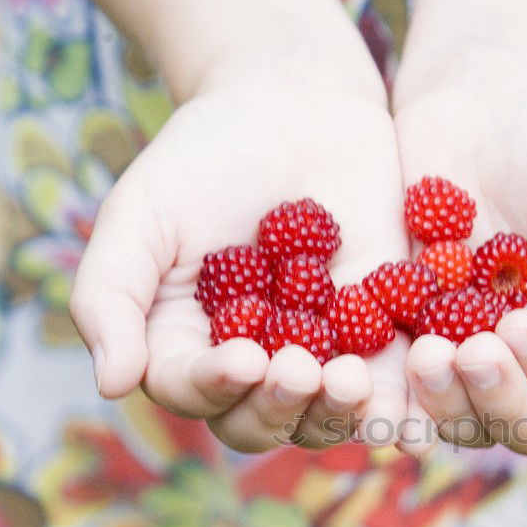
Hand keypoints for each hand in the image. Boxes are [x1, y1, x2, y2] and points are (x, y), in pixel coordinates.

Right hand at [70, 53, 410, 451]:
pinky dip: (403, 405)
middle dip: (284, 406)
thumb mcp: (141, 216)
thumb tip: (109, 385)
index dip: (216, 387)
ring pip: (329, 415)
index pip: (196, 391)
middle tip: (304, 370)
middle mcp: (255, 367)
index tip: (242, 360)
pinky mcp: (381, 337)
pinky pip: (393, 384)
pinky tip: (417, 419)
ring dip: (342, 414)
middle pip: (265, 421)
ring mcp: (321, 356)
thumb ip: (112, 296)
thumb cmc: (203, 156)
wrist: (292, 104)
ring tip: (355, 383)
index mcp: (189, 348)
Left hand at [393, 73, 526, 455]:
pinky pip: (407, 392)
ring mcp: (478, 362)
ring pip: (464, 420)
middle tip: (471, 351)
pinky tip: (370, 373)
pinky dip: (393, 395)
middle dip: (498, 399)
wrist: (481, 109)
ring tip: (425, 353)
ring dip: (443, 403)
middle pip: (526, 427)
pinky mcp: (421, 345)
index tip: (521, 324)